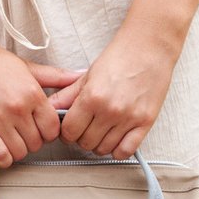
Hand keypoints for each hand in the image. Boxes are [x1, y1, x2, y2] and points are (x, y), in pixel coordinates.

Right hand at [0, 29, 81, 166]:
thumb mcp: (26, 66)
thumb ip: (54, 76)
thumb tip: (80, 75)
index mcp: (32, 93)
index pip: (53, 129)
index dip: (48, 132)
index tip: (39, 128)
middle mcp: (18, 108)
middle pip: (37, 143)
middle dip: (32, 141)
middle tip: (23, 133)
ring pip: (20, 152)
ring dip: (17, 150)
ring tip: (10, 140)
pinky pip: (0, 155)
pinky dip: (3, 158)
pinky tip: (0, 149)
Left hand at [45, 31, 178, 157]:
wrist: (149, 47)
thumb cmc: (120, 57)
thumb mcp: (88, 75)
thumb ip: (67, 95)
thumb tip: (49, 108)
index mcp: (92, 97)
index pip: (69, 131)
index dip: (66, 133)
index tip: (70, 129)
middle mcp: (109, 110)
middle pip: (85, 143)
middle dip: (82, 138)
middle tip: (86, 128)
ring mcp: (128, 118)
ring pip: (104, 149)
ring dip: (99, 145)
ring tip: (101, 132)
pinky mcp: (145, 122)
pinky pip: (126, 151)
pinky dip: (118, 150)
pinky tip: (117, 139)